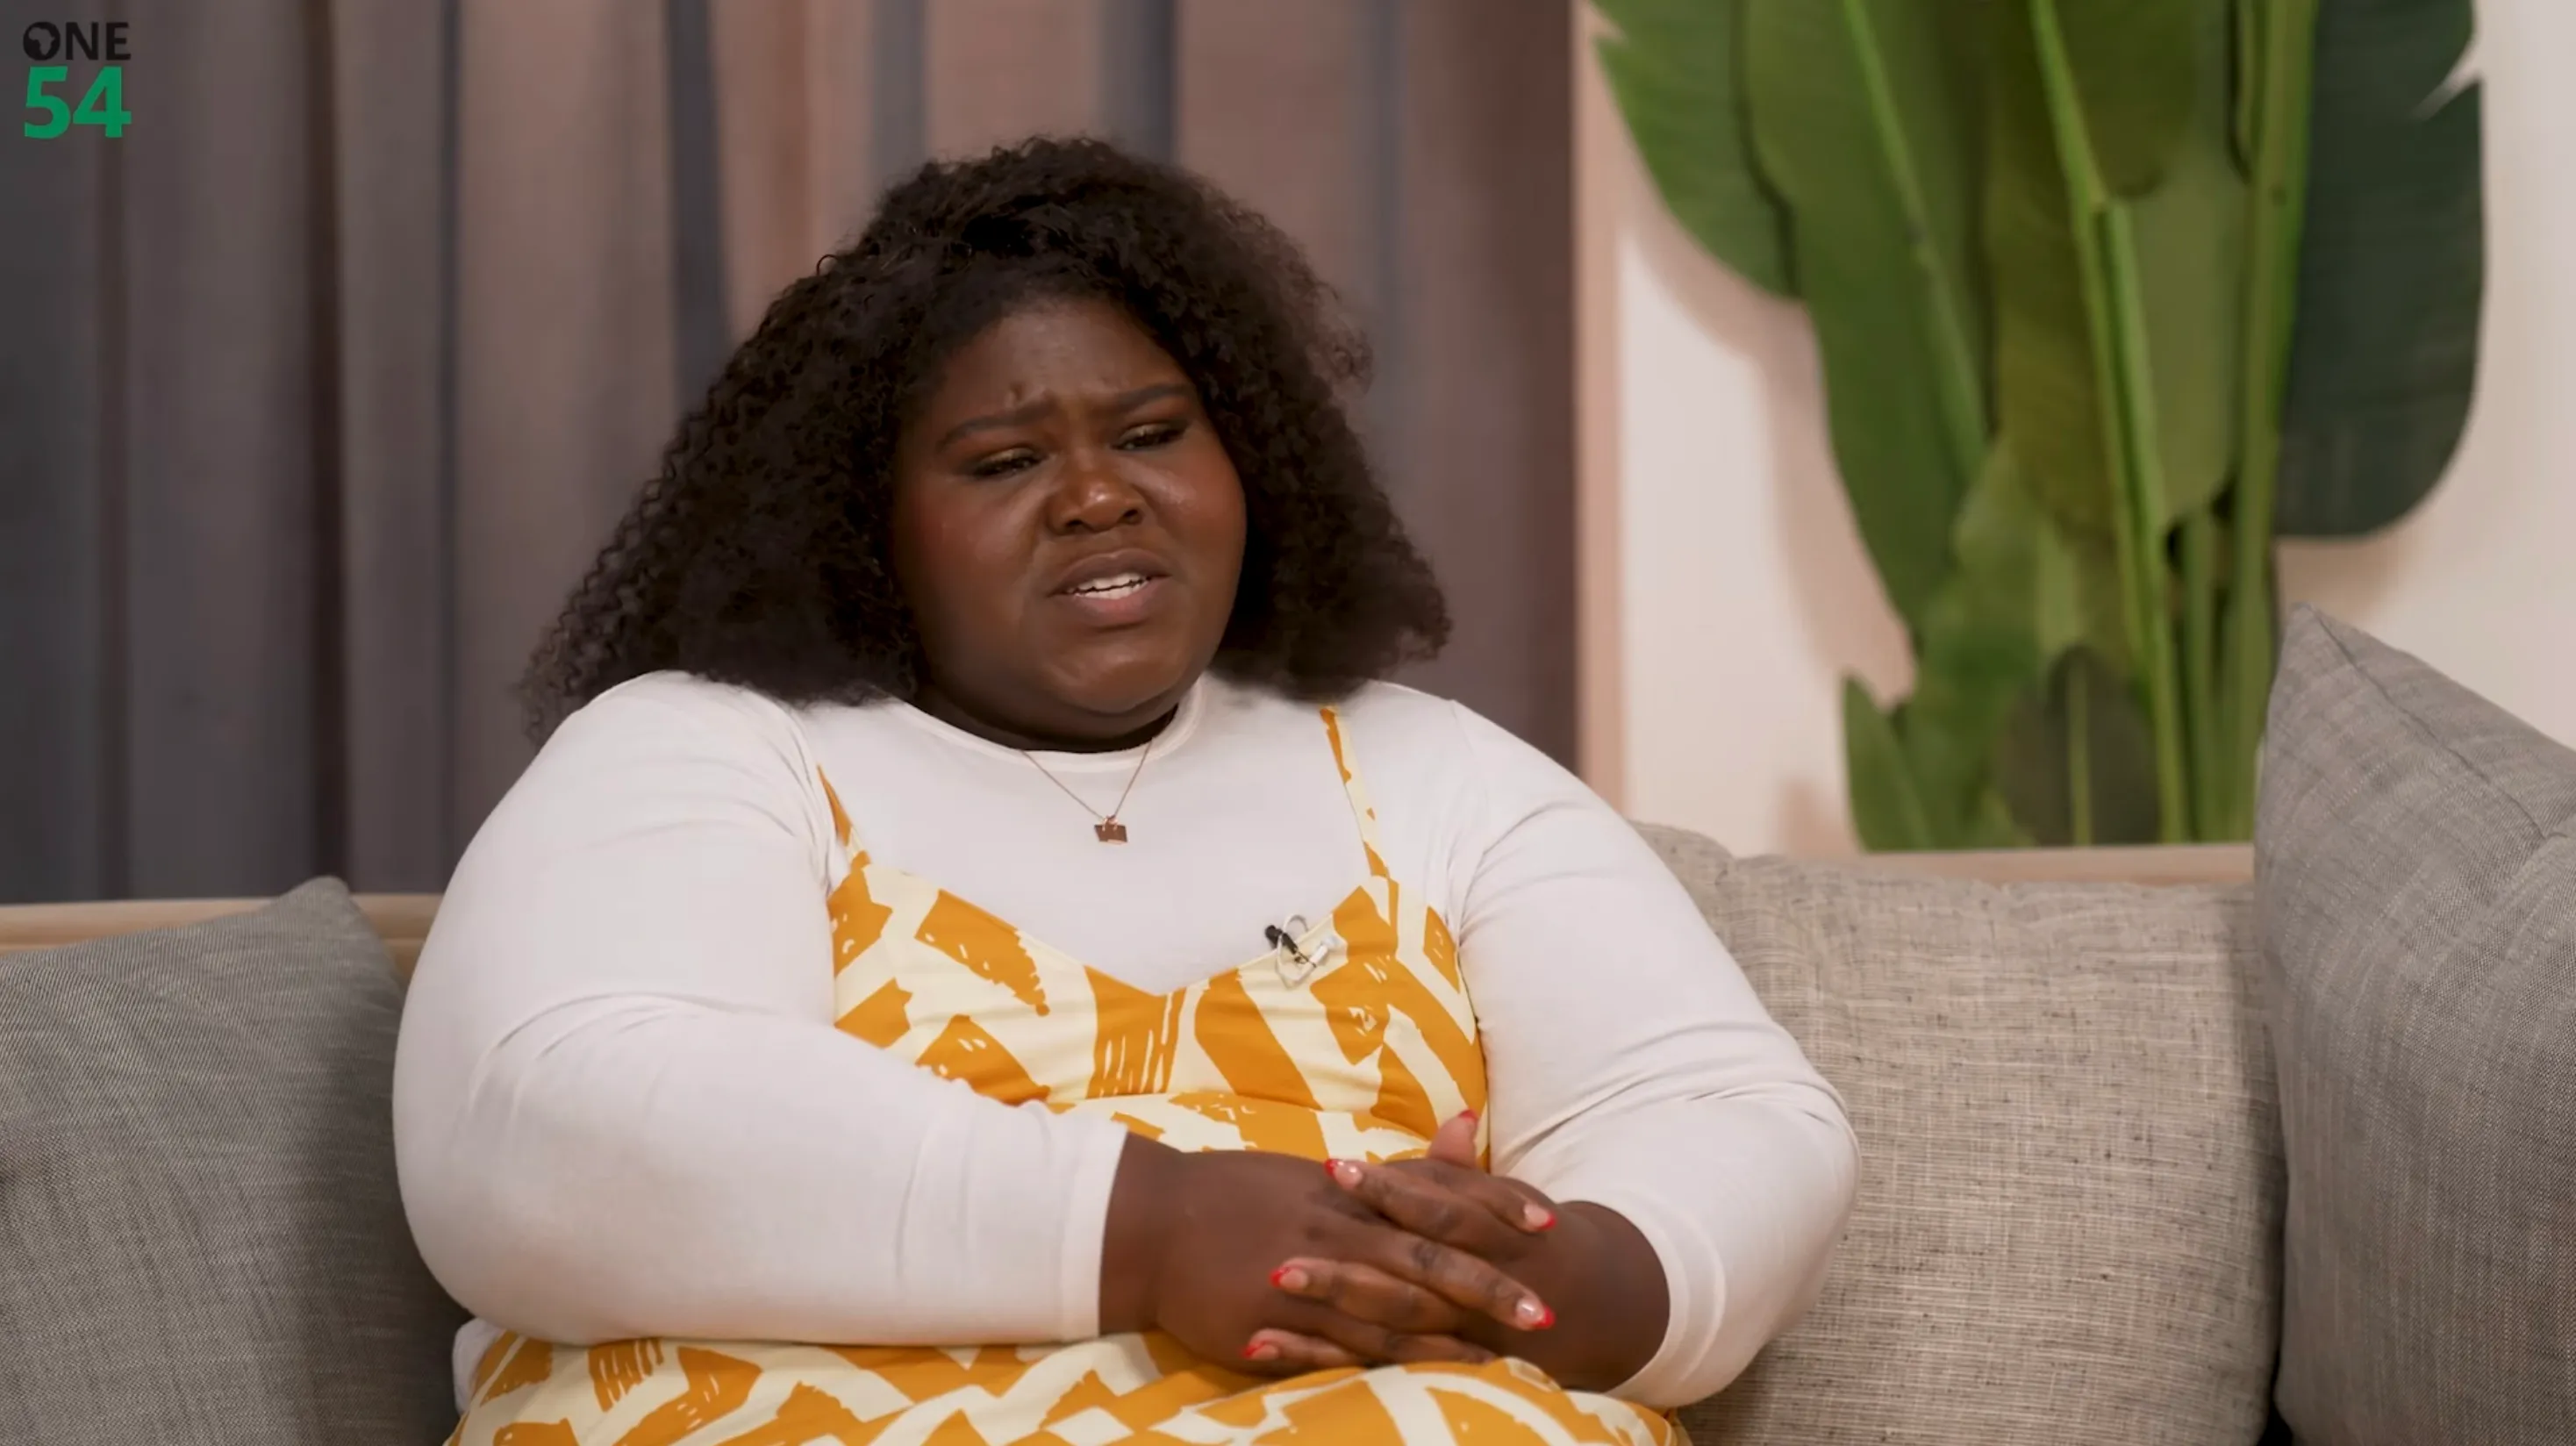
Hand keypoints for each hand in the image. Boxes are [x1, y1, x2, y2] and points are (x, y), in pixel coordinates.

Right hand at [1098, 1133, 1552, 1375]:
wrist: (1152, 1219)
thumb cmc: (1233, 1193)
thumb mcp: (1311, 1176)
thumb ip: (1381, 1175)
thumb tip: (1447, 1137)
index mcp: (1347, 1192)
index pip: (1435, 1197)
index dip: (1493, 1211)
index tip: (1548, 1224)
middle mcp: (1335, 1229)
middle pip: (1427, 1261)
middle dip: (1488, 1290)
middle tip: (1545, 1315)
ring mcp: (1304, 1277)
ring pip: (1388, 1310)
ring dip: (1446, 1338)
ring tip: (1497, 1361)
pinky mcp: (1271, 1320)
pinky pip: (1333, 1347)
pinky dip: (1376, 1363)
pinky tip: (1414, 1381)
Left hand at [1297, 1112, 1672, 1391]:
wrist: (1590, 1307)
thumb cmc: (1525, 1241)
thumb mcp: (1507, 1203)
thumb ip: (1465, 1170)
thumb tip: (1455, 1117)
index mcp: (1494, 1233)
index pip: (1441, 1207)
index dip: (1390, 1190)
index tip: (1334, 1166)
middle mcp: (1476, 1283)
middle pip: (1411, 1268)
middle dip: (1351, 1258)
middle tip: (1286, 1246)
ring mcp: (1456, 1327)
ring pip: (1393, 1320)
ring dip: (1332, 1303)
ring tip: (1274, 1281)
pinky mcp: (1430, 1360)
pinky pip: (1372, 1362)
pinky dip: (1319, 1356)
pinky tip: (1264, 1346)